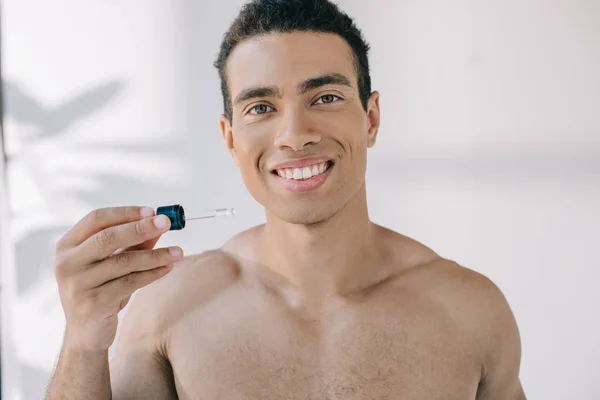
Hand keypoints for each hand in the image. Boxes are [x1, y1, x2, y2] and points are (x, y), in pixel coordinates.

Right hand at [54, 206, 182, 351]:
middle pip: (107, 238)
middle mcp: (67, 263)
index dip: (125, 213)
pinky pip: (129, 283)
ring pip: (122, 262)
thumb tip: (159, 224)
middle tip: (167, 223)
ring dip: (154, 255)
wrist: (86, 333)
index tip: (152, 210)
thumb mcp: (113, 262)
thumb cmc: (100, 289)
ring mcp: (78, 284)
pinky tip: (168, 268)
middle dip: (140, 228)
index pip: (96, 219)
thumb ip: (133, 243)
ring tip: (178, 252)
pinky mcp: (93, 303)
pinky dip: (152, 274)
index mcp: (68, 245)